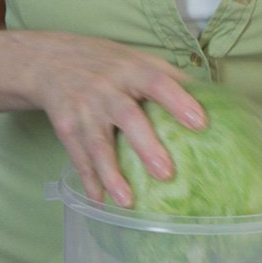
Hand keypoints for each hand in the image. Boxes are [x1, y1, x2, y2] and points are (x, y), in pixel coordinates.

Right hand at [30, 34, 206, 206]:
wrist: (49, 60)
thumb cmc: (106, 63)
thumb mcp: (135, 58)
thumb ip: (168, 77)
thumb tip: (213, 98)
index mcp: (131, 69)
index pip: (157, 82)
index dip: (178, 101)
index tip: (200, 124)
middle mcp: (107, 88)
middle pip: (127, 117)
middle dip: (146, 146)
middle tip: (167, 174)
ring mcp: (84, 109)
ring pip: (99, 144)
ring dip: (112, 174)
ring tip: (129, 202)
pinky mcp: (66, 127)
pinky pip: (79, 158)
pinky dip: (90, 182)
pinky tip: (102, 203)